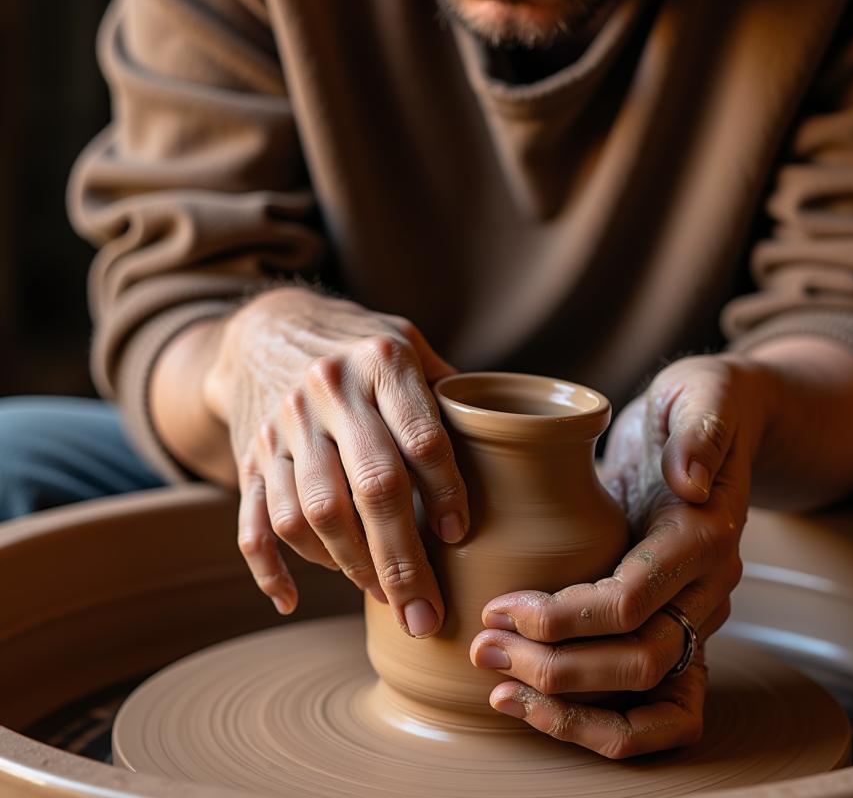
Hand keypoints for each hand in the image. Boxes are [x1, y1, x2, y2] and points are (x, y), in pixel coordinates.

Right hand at [204, 286, 467, 635]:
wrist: (266, 329)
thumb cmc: (359, 347)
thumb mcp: (408, 345)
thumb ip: (448, 392)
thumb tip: (511, 442)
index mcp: (381, 363)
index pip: (422, 438)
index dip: (446, 493)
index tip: (461, 536)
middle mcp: (328, 392)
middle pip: (369, 487)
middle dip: (402, 560)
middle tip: (425, 614)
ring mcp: (282, 427)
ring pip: (310, 514)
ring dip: (348, 566)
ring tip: (382, 597)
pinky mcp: (248, 457)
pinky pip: (252, 521)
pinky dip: (270, 566)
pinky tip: (292, 599)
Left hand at [469, 353, 766, 757]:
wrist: (724, 424)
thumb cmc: (704, 402)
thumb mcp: (705, 395)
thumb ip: (702, 431)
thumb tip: (687, 479)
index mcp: (706, 537)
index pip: (632, 601)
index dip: (563, 616)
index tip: (501, 606)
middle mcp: (707, 588)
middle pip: (638, 662)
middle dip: (555, 668)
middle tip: (483, 649)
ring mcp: (693, 612)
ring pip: (647, 697)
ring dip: (571, 708)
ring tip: (497, 689)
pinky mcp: (671, 621)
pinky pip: (647, 701)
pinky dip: (592, 715)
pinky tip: (530, 697)